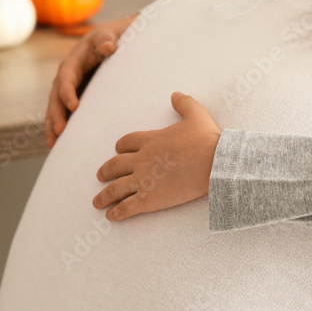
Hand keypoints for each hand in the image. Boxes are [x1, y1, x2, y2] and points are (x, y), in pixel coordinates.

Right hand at [45, 13, 137, 147]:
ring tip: (53, 144)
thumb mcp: (109, 34)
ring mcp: (69, 87)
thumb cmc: (112, 37)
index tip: (74, 107)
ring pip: (56, 107)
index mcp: (73, 61)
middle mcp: (66, 76)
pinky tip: (59, 143)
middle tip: (59, 132)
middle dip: (56, 114)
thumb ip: (107, 39)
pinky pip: (64, 111)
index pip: (66, 78)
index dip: (67, 92)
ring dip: (53, 124)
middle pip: (56, 96)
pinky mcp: (76, 95)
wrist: (113, 40)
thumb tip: (109, 46)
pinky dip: (60, 125)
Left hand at [92, 92, 221, 221]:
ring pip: (116, 189)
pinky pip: (127, 207)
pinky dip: (117, 213)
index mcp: (151, 140)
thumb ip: (184, 104)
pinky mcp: (150, 199)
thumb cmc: (206, 138)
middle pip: (115, 166)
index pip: (126, 143)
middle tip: (100, 176)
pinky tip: (111, 216)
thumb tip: (176, 94)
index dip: (120, 147)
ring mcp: (144, 180)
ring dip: (104, 196)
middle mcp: (142, 160)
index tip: (117, 151)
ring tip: (97, 202)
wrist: (214, 161)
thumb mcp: (196, 115)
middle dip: (105, 171)